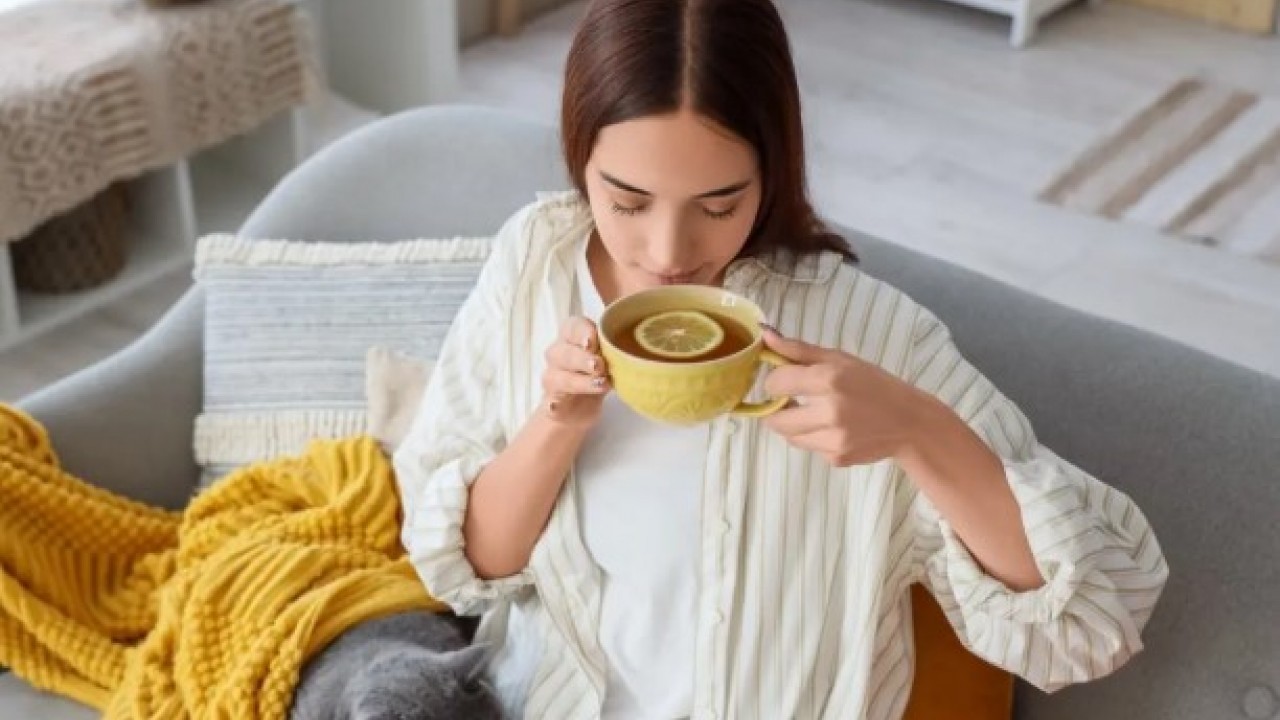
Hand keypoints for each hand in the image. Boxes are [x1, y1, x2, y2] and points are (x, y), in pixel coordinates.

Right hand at [541, 316, 610, 428]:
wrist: (579, 409)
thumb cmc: (596, 374)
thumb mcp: (609, 358)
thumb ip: (616, 347)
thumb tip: (639, 335)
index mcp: (571, 338)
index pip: (572, 327)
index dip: (582, 332)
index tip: (593, 340)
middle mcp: (558, 355)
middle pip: (565, 352)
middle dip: (582, 358)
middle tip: (600, 365)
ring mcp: (553, 379)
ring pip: (559, 377)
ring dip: (580, 381)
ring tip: (600, 384)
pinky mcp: (552, 403)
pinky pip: (550, 402)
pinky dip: (553, 404)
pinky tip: (555, 405)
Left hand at [760, 326, 936, 466]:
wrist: (909, 422)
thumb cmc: (874, 384)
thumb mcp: (840, 359)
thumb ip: (798, 350)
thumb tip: (765, 334)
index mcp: (829, 379)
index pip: (777, 383)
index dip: (775, 381)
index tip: (784, 380)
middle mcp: (830, 411)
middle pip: (775, 419)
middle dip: (776, 409)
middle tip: (790, 401)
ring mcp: (833, 439)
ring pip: (789, 436)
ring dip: (792, 425)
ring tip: (813, 413)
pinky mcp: (837, 458)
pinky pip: (809, 448)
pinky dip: (813, 438)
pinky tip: (833, 428)